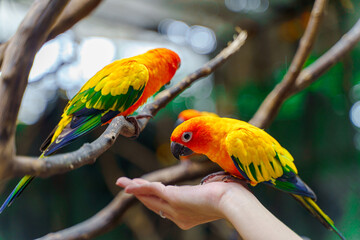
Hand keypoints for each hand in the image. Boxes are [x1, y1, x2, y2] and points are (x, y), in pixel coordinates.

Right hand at [116, 177, 250, 229]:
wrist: (232, 202)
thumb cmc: (230, 198)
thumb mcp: (216, 193)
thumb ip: (211, 188)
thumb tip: (217, 181)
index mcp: (187, 215)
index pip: (165, 207)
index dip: (154, 198)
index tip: (149, 190)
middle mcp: (178, 215)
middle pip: (153, 204)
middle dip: (139, 195)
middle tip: (127, 188)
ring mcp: (174, 208)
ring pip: (149, 198)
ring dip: (134, 189)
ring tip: (121, 183)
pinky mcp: (173, 198)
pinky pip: (151, 191)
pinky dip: (138, 188)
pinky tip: (127, 185)